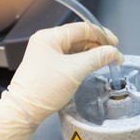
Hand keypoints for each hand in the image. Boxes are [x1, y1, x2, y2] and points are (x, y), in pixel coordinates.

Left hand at [0, 22, 123, 139]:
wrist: (24, 111)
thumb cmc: (43, 89)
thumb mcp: (74, 71)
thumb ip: (96, 58)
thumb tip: (114, 52)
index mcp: (49, 37)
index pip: (81, 28)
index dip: (101, 35)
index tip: (115, 44)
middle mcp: (47, 43)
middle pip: (78, 38)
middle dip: (97, 46)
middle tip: (113, 55)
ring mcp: (46, 56)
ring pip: (75, 50)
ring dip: (91, 54)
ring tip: (106, 61)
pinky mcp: (48, 68)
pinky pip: (69, 60)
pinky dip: (82, 62)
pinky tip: (92, 67)